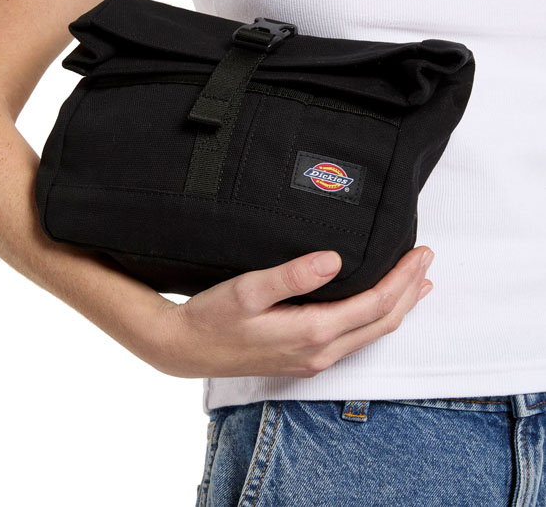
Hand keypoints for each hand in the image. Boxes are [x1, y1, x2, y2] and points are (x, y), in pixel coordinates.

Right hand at [150, 245, 434, 377]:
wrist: (187, 349)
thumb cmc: (214, 318)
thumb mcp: (248, 290)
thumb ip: (292, 276)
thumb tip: (334, 259)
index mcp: (312, 332)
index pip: (375, 304)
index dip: (403, 278)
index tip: (420, 253)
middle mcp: (321, 352)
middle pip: (382, 322)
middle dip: (410, 291)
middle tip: (427, 261)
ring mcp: (314, 359)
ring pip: (371, 333)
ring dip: (397, 306)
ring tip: (416, 284)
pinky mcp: (304, 359)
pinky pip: (355, 339)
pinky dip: (375, 319)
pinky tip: (375, 307)